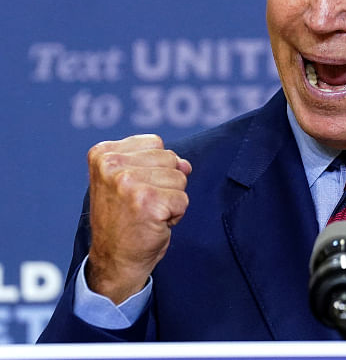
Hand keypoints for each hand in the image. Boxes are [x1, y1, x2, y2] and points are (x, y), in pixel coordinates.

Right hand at [84, 134, 190, 303]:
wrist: (114, 260)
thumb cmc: (124, 220)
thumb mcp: (131, 181)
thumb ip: (157, 163)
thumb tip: (185, 164)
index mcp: (102, 153)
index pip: (155, 142)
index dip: (154, 168)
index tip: (133, 190)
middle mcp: (111, 165)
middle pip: (170, 158)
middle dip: (165, 184)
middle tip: (141, 205)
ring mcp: (127, 182)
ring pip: (180, 178)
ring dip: (171, 199)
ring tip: (147, 214)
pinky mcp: (147, 202)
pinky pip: (184, 200)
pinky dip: (175, 215)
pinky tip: (154, 224)